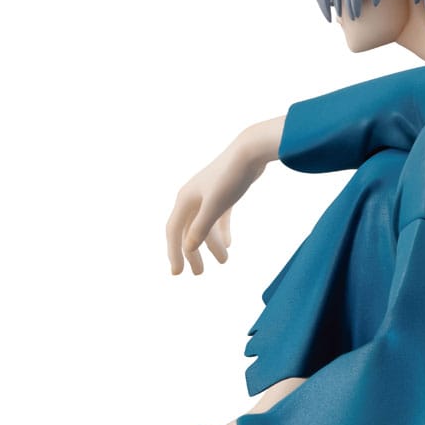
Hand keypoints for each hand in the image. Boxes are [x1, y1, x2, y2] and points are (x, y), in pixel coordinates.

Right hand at [166, 117, 284, 274]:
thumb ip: (201, 227)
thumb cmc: (231, 177)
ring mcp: (208, 195)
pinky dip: (222, 231)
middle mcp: (192, 197)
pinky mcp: (224, 193)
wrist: (250, 151)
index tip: (178, 273)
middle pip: (188, 231)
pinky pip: (218, 218)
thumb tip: (188, 248)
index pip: (174, 231)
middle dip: (193, 253)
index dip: (174, 253)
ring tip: (224, 261)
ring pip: (205, 225)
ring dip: (212, 244)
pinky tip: (229, 245)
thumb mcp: (216, 205)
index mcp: (185, 199)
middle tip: (199, 273)